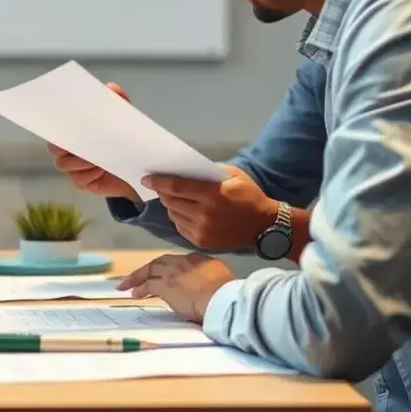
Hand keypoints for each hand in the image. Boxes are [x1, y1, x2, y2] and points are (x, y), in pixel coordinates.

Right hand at [47, 82, 137, 198]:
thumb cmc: (123, 138)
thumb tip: (111, 88)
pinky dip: (90, 174)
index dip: (55, 125)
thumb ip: (118, 100)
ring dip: (81, 161)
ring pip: (64, 164)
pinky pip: (78, 179)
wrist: (138, 166)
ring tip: (99, 158)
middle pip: (54, 147)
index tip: (68, 122)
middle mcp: (65, 149)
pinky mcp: (82, 182)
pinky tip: (102, 170)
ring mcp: (72, 167)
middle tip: (84, 142)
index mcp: (70, 130)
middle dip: (66, 145)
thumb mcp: (124, 116)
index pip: (53, 127)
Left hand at [117, 252, 235, 322]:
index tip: (161, 272)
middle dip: (147, 268)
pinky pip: (148, 285)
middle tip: (137, 275)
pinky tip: (135, 293)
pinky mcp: (164, 286)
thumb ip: (210, 275)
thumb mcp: (221, 276)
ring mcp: (171, 273)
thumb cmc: (227, 291)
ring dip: (137, 277)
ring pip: (149, 271)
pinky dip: (140, 288)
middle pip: (159, 262)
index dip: (167, 266)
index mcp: (196, 259)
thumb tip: (207, 282)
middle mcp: (181, 262)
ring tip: (127, 284)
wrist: (221, 298)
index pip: (177, 260)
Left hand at [143, 166, 276, 249]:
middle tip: (160, 186)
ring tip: (174, 198)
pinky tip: (185, 212)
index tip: (146, 178)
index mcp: (212, 195)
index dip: (158, 182)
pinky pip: (180, 227)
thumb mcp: (233, 175)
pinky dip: (179, 218)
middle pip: (171, 201)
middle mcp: (204, 214)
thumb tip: (183, 169)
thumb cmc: (248, 195)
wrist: (265, 226)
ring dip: (170, 205)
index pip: (176, 187)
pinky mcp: (202, 242)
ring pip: (173, 214)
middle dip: (163, 192)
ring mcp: (202, 230)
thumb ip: (208, 171)